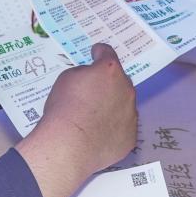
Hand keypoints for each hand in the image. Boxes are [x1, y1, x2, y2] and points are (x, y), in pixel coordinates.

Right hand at [16, 43, 137, 196]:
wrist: (69, 144)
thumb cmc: (64, 109)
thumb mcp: (66, 79)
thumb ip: (83, 74)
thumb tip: (89, 78)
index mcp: (110, 70)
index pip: (107, 54)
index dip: (100, 52)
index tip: (96, 53)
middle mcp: (126, 89)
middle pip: (119, 80)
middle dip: (108, 82)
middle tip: (93, 90)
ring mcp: (131, 113)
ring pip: (124, 104)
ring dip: (113, 105)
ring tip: (94, 115)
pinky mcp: (130, 135)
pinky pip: (123, 126)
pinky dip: (114, 126)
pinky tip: (99, 132)